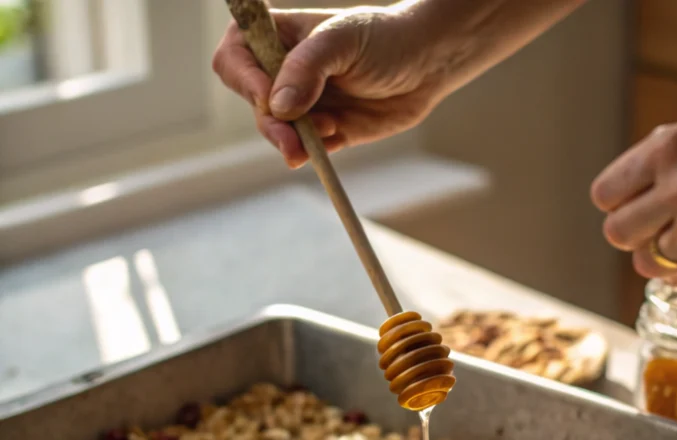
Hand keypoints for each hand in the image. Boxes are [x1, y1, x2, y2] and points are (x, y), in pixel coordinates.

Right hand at [212, 7, 444, 167]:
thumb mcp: (343, 40)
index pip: (235, 58)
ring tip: (327, 133)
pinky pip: (308, 149)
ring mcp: (306, 104)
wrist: (429, 64)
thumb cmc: (385, 38)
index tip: (267, 96)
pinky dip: (315, 152)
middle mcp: (285, 73)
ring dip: (293, 141)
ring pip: (279, 132)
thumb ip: (307, 68)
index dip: (244, 79)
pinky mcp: (328, 131)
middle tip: (291, 140)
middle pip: (255, 103)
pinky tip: (337, 138)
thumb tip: (278, 106)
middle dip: (271, 124)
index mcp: (278, 38)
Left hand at [591, 103, 676, 289]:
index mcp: (670, 149)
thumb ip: (665, 161)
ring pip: (648, 264)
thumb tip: (629, 196)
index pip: (605, 195)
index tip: (637, 203)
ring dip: (664, 255)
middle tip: (658, 227)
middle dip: (634, 232)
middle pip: (617, 233)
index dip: (619, 201)